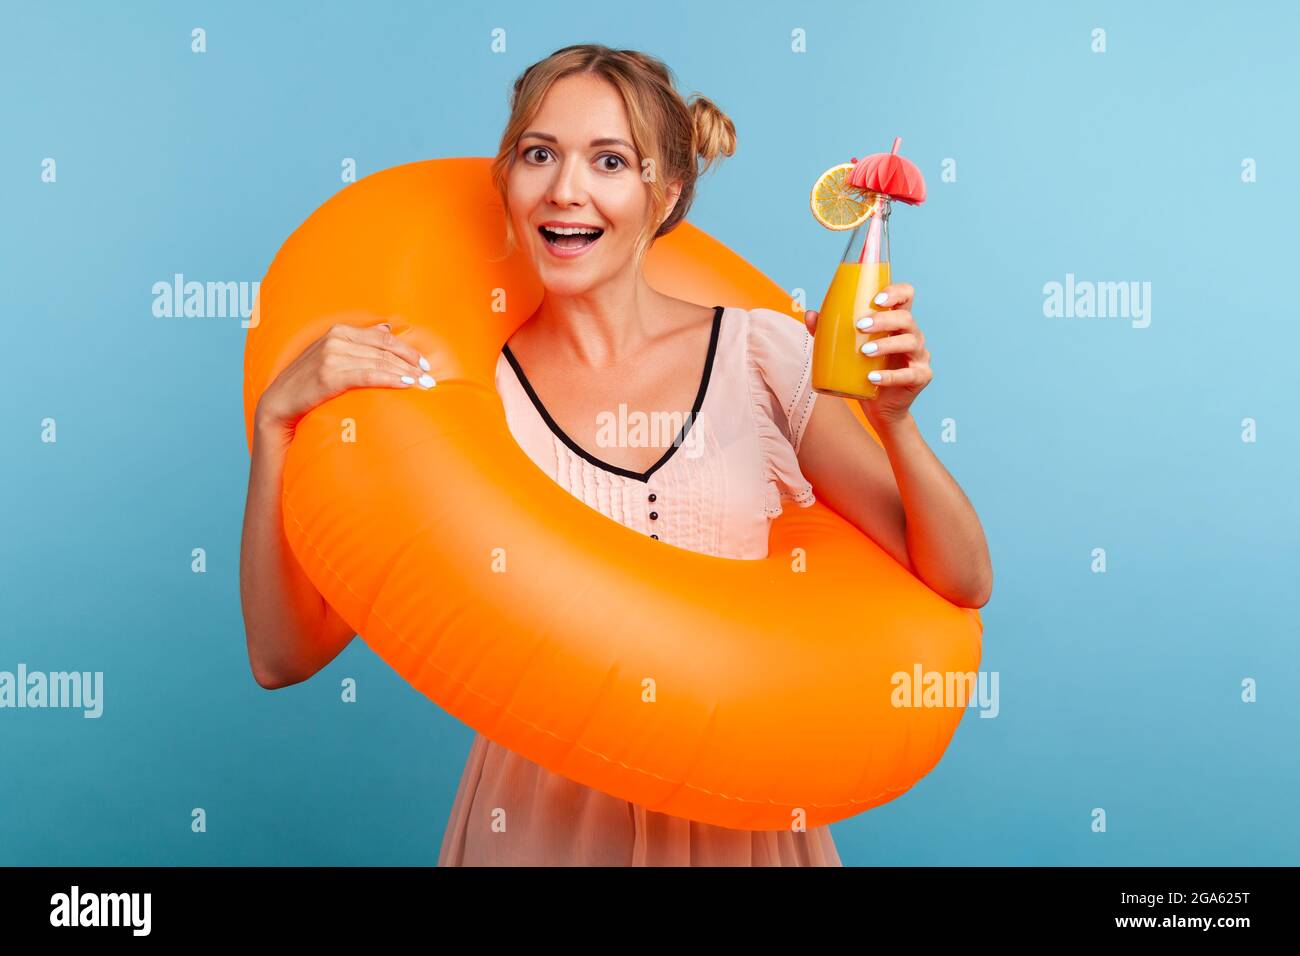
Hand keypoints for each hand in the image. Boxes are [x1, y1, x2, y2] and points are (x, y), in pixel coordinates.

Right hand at [254, 314, 434, 440]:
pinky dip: (390, 379)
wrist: (279, 405)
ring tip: (423, 386)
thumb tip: (387, 327)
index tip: (424, 365)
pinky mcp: (328, 375)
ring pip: (380, 362)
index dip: (407, 350)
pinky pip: (368, 375)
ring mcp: (330, 356)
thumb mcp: (332, 356)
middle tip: (430, 380)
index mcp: (339, 332)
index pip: (383, 338)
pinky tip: (406, 385)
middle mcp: (335, 339)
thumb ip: (359, 342)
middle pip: (385, 350)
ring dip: (405, 374)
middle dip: (411, 365)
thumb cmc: (309, 383)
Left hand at [803, 281, 931, 428]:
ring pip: (910, 342)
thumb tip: (810, 315)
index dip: (895, 292)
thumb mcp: (845, 349)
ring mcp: (919, 356)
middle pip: (906, 318)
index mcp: (897, 322)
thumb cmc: (864, 370)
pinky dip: (890, 376)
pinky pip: (910, 374)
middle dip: (884, 319)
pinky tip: (873, 378)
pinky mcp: (920, 377)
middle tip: (860, 326)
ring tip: (864, 351)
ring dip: (886, 345)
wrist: (879, 406)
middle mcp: (912, 334)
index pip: (906, 295)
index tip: (876, 299)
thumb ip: (828, 331)